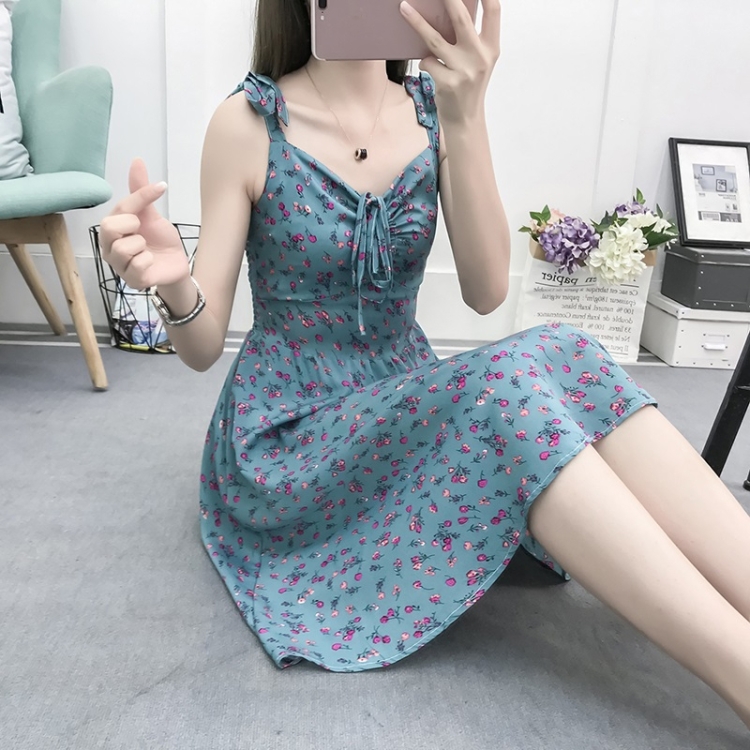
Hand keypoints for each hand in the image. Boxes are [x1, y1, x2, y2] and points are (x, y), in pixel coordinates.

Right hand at [99, 158, 189, 290]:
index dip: (141, 197)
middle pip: (109, 228)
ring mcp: (118, 265)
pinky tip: (150, 262)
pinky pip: (138, 265)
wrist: (176, 264)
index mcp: (111, 228)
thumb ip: (140, 190)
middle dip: (133, 227)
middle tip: (142, 232)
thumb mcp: (151, 214)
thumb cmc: (159, 239)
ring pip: (123, 248)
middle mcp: (108, 247)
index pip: (119, 207)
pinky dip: (149, 261)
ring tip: (146, 249)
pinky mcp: (131, 281)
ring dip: (142, 245)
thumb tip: (137, 160)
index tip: (161, 188)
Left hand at [399, 0, 500, 123]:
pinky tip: (431, 68)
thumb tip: (451, 9)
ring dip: (416, 22)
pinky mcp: (448, 83)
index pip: (494, 11)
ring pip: (434, 39)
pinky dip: (425, 62)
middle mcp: (480, 57)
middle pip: (461, 18)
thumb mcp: (479, 61)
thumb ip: (472, 39)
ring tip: (404, 8)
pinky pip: (427, 62)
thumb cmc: (468, 86)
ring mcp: (464, 71)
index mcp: (491, 48)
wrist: (465, 120)